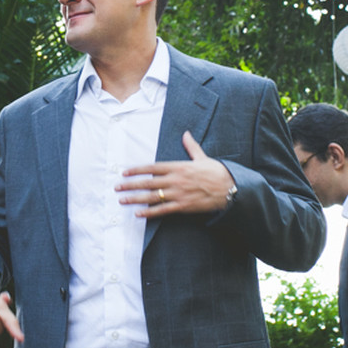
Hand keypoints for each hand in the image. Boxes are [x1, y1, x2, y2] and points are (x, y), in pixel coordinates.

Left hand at [117, 130, 234, 217]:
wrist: (230, 188)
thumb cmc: (216, 172)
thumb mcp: (202, 157)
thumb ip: (190, 146)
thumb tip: (186, 134)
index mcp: (178, 166)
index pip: (152, 167)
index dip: (137, 170)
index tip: (125, 172)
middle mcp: (175, 180)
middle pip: (147, 182)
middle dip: (130, 185)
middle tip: (117, 187)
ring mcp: (178, 194)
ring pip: (152, 197)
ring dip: (135, 199)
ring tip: (122, 200)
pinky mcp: (183, 206)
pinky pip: (162, 210)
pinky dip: (149, 213)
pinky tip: (139, 214)